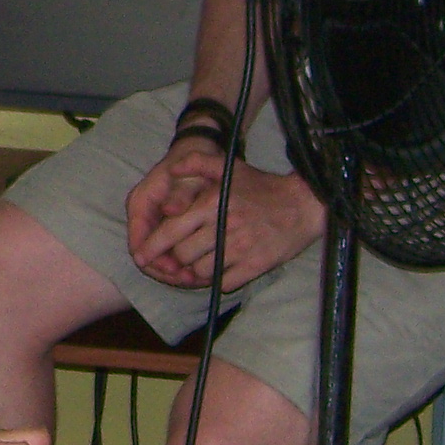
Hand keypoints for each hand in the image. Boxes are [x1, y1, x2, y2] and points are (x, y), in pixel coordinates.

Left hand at [126, 143, 322, 288]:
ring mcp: (240, 248)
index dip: (153, 245)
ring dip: (195, 269)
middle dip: (175, 257)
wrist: (303, 204)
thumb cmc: (260, 186)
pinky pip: (225, 282)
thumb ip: (196, 162)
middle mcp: (224, 227)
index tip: (141, 255)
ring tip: (200, 260)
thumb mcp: (228, 166)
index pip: (172, 230)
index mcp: (212, 203)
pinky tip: (220, 268)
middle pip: (183, 254)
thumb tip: (171, 168)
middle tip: (176, 256)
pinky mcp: (256, 265)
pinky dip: (218, 279)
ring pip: (201, 271)